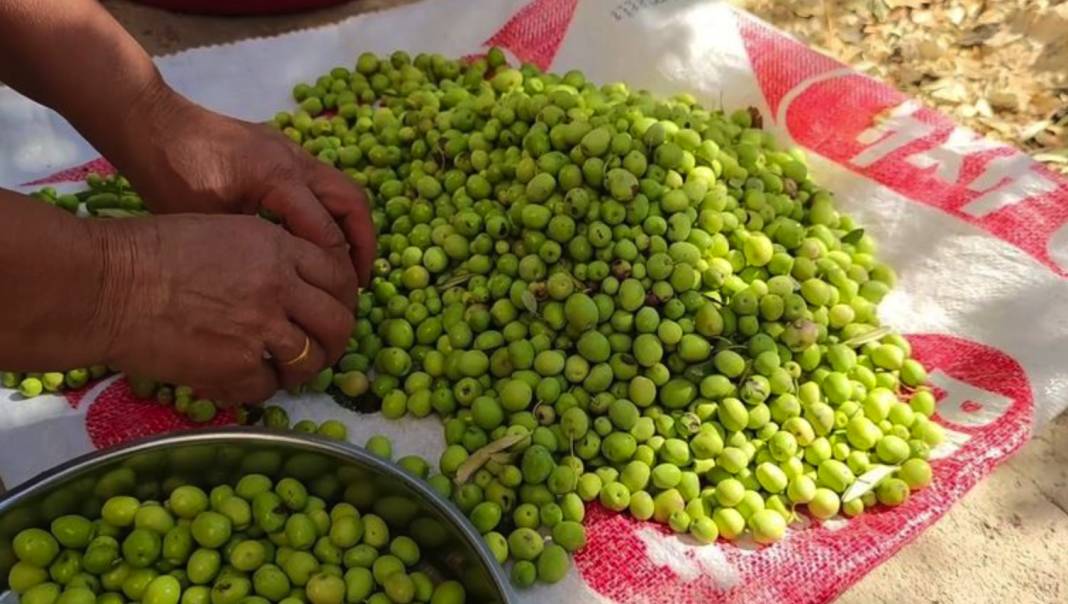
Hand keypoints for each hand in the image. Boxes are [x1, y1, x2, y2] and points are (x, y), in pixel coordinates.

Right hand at [92, 214, 357, 403]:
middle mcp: (280, 286)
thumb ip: (270, 254)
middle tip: (320, 348)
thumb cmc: (154, 252)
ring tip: (281, 368)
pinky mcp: (237, 366)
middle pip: (338, 322)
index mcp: (279, 248)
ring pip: (311, 359)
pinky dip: (259, 388)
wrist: (109, 285)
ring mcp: (262, 328)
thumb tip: (298, 283)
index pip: (339, 276)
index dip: (343, 298)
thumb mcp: (226, 232)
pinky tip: (241, 379)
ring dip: (301, 369)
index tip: (332, 310)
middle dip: (335, 340)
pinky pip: (268, 387)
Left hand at [113, 83, 374, 288]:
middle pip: (353, 202)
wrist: (149, 123)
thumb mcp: (209, 224)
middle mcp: (296, 160)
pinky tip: (314, 241)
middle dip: (363, 244)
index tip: (339, 303)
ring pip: (342, 190)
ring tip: (343, 267)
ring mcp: (292, 151)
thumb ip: (253, 251)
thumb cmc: (170, 175)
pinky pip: (321, 185)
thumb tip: (285, 287)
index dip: (337, 271)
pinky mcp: (282, 151)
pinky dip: (330, 213)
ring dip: (350, 227)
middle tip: (359, 283)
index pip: (326, 232)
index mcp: (280, 178)